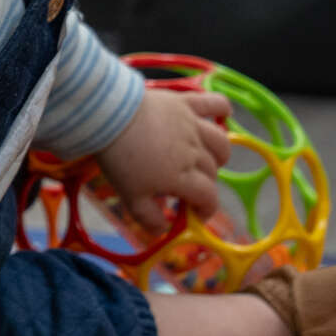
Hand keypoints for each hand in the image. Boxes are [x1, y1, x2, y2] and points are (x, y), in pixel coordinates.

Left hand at [95, 85, 232, 230]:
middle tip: (187, 187)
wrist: (110, 115)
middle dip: (204, 185)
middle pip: (212, 173)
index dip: (206, 210)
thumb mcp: (130, 196)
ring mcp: (193, 126)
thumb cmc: (120, 158)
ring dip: (219, 155)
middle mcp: (194, 152)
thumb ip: (148, 217)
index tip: (195, 215)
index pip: (208, 198)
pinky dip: (223, 109)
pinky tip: (224, 115)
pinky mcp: (186, 103)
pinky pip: (215, 103)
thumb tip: (162, 232)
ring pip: (220, 143)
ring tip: (206, 160)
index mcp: (182, 177)